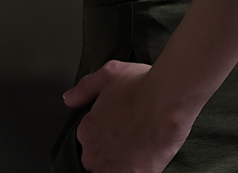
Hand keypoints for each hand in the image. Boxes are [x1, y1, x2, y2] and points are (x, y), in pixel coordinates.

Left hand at [64, 60, 193, 172]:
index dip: (103, 136)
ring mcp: (112, 169)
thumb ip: (86, 87)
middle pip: (95, 162)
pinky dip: (133, 171)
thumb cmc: (141, 85)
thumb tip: (69, 98)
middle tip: (128, 140)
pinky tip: (143, 161)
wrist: (168, 99)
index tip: (116, 130)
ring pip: (108, 172)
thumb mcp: (110, 73)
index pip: (88, 142)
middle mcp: (94, 153)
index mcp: (87, 130)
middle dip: (109, 154)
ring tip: (135, 152)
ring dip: (118, 166)